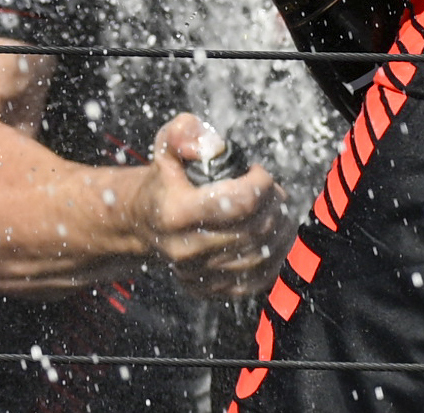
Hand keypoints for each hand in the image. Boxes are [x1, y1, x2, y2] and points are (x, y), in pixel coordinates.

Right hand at [131, 113, 290, 299]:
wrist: (144, 224)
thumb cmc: (163, 180)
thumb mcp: (165, 146)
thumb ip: (185, 133)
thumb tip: (214, 146)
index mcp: (174, 212)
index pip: (239, 202)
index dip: (261, 183)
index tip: (258, 170)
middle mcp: (186, 249)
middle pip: (255, 229)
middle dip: (273, 204)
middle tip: (271, 189)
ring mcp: (200, 274)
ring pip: (262, 256)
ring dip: (279, 229)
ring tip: (275, 209)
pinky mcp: (211, 290)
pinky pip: (259, 279)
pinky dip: (275, 256)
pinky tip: (274, 236)